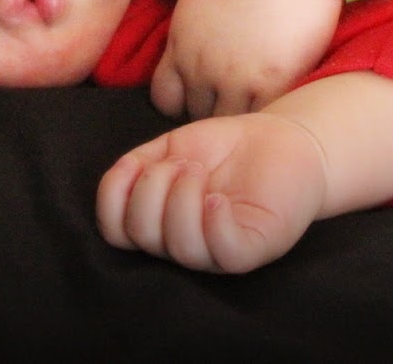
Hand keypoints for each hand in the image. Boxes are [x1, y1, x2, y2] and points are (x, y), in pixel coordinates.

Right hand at [96, 112, 327, 273]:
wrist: (280, 140)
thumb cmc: (224, 147)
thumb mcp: (171, 147)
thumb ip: (139, 163)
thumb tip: (120, 177)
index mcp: (159, 223)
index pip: (116, 231)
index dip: (112, 197)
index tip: (132, 163)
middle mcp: (182, 243)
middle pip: (142, 235)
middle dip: (151, 189)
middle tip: (182, 162)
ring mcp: (216, 251)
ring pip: (180, 247)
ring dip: (181, 198)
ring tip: (198, 169)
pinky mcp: (251, 249)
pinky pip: (223, 251)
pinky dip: (213, 222)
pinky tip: (219, 197)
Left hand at [151, 0, 339, 118]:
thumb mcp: (196, 1)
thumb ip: (189, 35)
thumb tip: (191, 53)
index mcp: (179, 43)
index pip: (164, 97)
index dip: (182, 101)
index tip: (201, 96)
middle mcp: (199, 66)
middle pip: (195, 114)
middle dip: (213, 110)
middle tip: (235, 101)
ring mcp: (234, 78)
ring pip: (228, 122)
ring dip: (242, 116)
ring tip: (259, 106)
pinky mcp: (271, 84)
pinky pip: (262, 118)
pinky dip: (269, 116)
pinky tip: (279, 104)